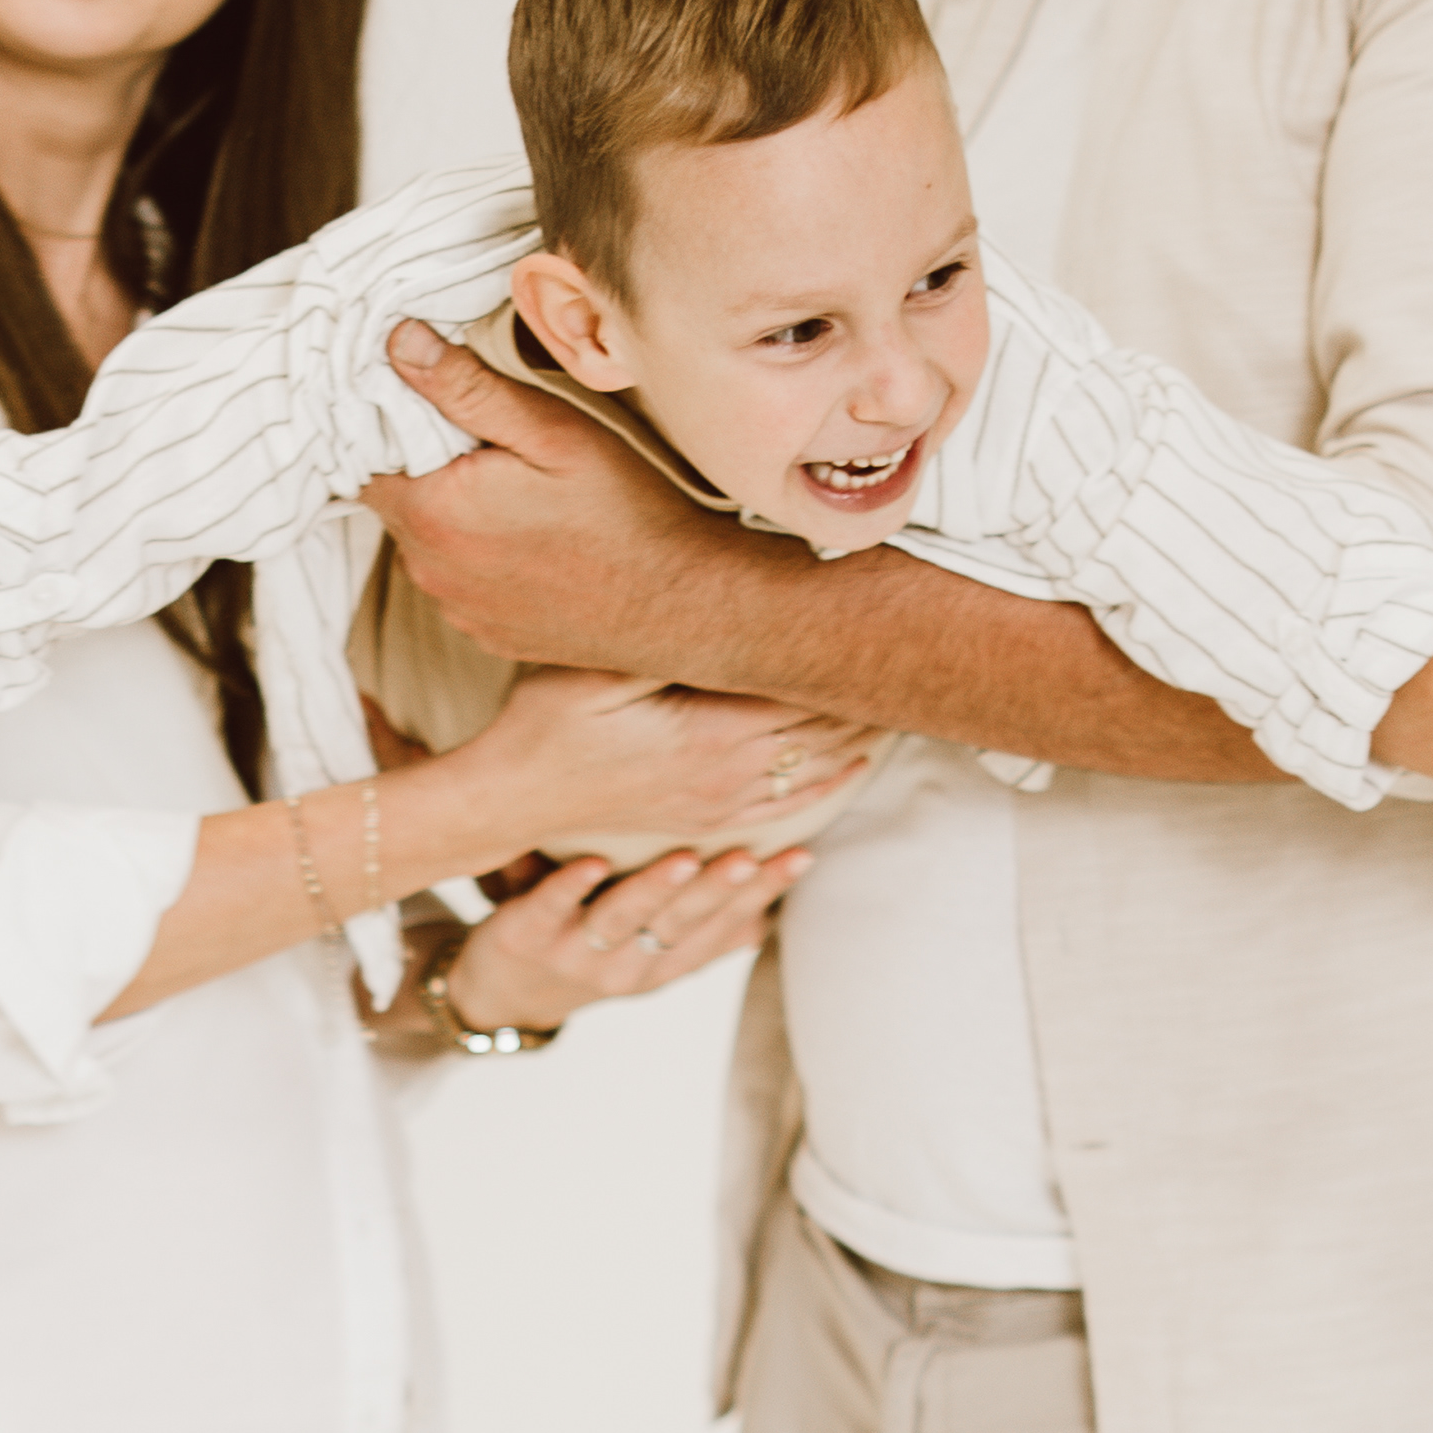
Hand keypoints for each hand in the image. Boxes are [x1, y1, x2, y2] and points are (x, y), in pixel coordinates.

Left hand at [363, 323, 753, 674]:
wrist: (679, 605)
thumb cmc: (625, 513)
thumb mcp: (551, 430)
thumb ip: (466, 388)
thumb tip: (398, 343)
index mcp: (434, 512)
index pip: (363, 458)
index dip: (388, 426)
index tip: (430, 405)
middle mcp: (431, 569)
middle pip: (395, 500)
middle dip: (425, 467)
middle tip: (486, 443)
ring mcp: (456, 607)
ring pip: (425, 543)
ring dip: (451, 514)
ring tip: (514, 493)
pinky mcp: (484, 632)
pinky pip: (458, 581)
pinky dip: (478, 557)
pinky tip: (530, 541)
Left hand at [452, 842, 807, 1032]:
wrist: (503, 993)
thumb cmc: (593, 956)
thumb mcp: (652, 954)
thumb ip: (705, 933)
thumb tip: (772, 914)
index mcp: (665, 966)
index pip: (724, 927)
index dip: (763, 894)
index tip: (804, 855)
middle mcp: (626, 966)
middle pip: (680, 924)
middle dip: (720, 890)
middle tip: (755, 854)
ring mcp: (574, 954)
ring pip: (622, 919)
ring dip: (655, 889)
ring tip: (687, 857)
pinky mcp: (524, 936)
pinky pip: (550, 908)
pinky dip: (570, 885)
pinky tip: (592, 861)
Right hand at [465, 659, 878, 854]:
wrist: (513, 799)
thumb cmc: (544, 722)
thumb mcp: (596, 668)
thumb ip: (665, 643)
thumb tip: (727, 610)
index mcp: (710, 735)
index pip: (807, 694)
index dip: (852, 663)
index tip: (893, 626)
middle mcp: (728, 778)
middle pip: (824, 732)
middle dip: (870, 696)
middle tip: (919, 653)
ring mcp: (720, 806)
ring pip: (816, 772)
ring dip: (859, 737)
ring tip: (903, 699)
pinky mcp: (707, 822)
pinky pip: (790, 807)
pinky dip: (831, 782)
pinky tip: (855, 765)